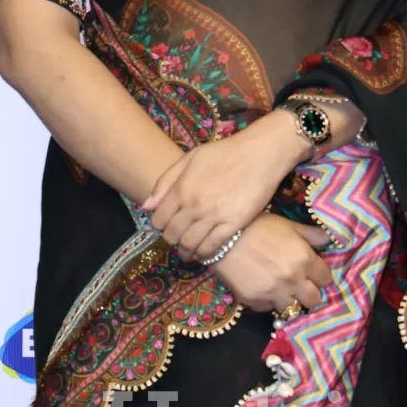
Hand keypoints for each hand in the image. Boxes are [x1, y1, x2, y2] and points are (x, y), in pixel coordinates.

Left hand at [141, 113, 308, 263]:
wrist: (260, 154)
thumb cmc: (224, 152)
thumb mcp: (190, 158)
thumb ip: (165, 181)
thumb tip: (146, 206)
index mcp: (181, 188)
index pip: (159, 219)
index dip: (159, 226)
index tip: (165, 227)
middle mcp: (194, 205)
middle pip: (173, 234)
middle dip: (172, 240)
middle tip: (177, 240)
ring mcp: (214, 216)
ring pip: (190, 244)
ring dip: (186, 251)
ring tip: (188, 253)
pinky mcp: (234, 224)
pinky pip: (213, 246)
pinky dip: (205, 254)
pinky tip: (204, 253)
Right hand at [209, 211, 333, 314]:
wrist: (222, 237)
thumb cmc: (258, 226)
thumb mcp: (288, 225)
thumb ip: (312, 235)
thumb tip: (330, 241)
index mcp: (304, 259)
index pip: (326, 279)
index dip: (320, 276)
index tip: (314, 273)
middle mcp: (292, 280)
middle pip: (313, 300)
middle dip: (309, 293)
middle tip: (301, 286)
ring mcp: (273, 293)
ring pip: (292, 309)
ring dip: (289, 300)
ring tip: (282, 290)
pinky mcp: (254, 301)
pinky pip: (268, 309)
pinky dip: (268, 302)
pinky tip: (263, 289)